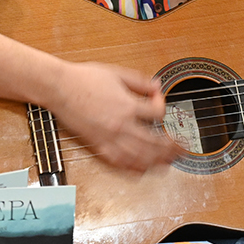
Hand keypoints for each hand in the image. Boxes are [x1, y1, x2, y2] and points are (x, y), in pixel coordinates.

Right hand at [0, 34, 176, 173]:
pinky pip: (119, 162)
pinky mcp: (98, 145)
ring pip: (139, 157)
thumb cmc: (85, 78)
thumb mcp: (118, 72)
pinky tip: (142, 170)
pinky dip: (133, 168)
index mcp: (127, 105)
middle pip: (154, 143)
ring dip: (157, 161)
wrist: (60, 88)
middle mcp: (121, 125)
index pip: (157, 114)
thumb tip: (158, 86)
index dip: (163, 107)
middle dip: (172, 148)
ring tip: (170, 163)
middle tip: (184, 149)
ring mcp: (109, 138)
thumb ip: (140, 81)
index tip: (159, 101)